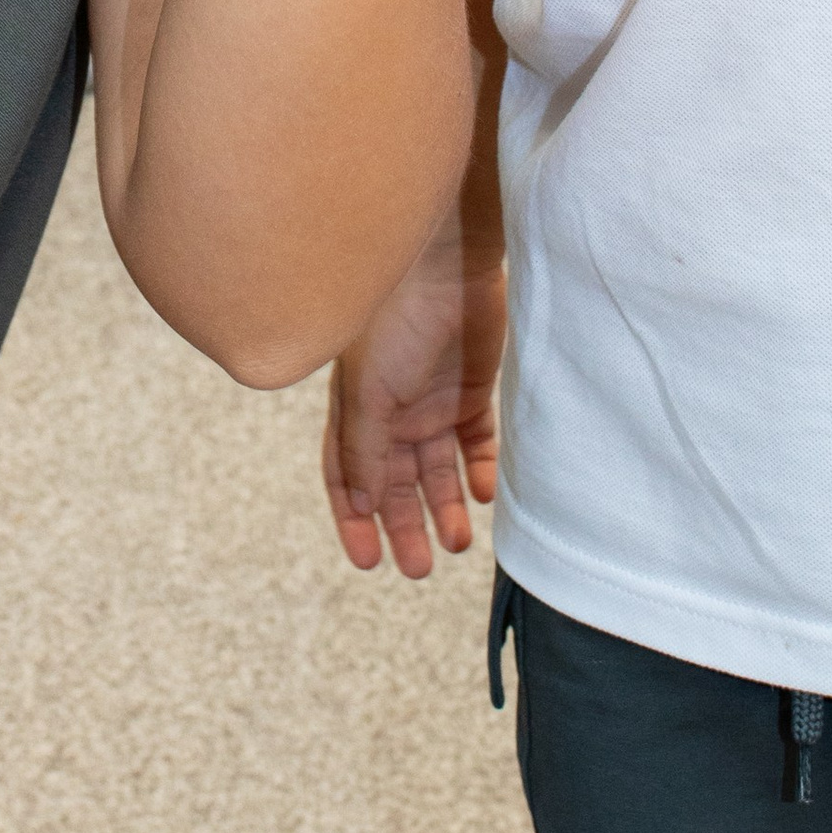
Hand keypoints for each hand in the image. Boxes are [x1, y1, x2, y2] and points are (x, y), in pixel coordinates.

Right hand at [323, 235, 504, 578]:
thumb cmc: (393, 317)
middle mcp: (392, 411)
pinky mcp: (472, 390)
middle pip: (395, 483)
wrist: (449, 263)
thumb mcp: (367, 391)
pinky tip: (484, 494)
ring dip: (445, 508)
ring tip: (458, 542)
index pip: (347, 476)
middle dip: (405, 527)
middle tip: (419, 568)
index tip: (369, 561)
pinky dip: (478, 472)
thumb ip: (364, 450)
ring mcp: (433, 401)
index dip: (354, 519)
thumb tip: (362, 507)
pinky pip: (475, 444)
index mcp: (355, 410)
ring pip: (437, 471)